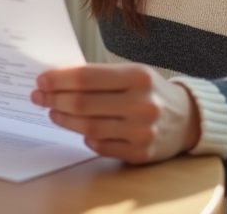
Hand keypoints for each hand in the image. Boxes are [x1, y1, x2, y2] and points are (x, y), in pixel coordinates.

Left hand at [31, 64, 200, 163]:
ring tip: (54, 113)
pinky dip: (86, 139)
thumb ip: (101, 76)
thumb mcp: (132, 73)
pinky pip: (102, 147)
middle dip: (55, 100)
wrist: (187, 118)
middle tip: (39, 97)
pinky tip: (79, 130)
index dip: (59, 80)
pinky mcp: (141, 153)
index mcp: (138, 76)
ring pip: (89, 128)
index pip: (87, 78)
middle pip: (83, 104)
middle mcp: (142, 104)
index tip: (41, 80)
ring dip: (65, 120)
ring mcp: (142, 131)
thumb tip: (59, 80)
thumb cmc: (151, 91)